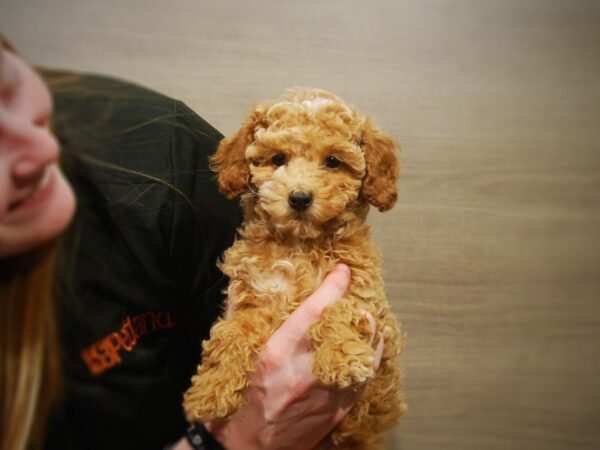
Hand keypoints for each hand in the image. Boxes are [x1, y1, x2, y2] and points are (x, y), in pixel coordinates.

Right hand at [205, 264, 382, 449]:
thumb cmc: (235, 403)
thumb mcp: (230, 357)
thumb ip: (237, 319)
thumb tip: (240, 287)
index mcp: (278, 354)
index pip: (315, 310)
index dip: (333, 286)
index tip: (342, 272)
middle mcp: (306, 372)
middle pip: (348, 331)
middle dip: (356, 309)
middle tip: (353, 299)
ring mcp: (327, 393)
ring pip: (365, 354)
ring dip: (368, 333)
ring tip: (364, 320)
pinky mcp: (338, 410)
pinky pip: (366, 378)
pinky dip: (369, 358)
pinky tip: (365, 348)